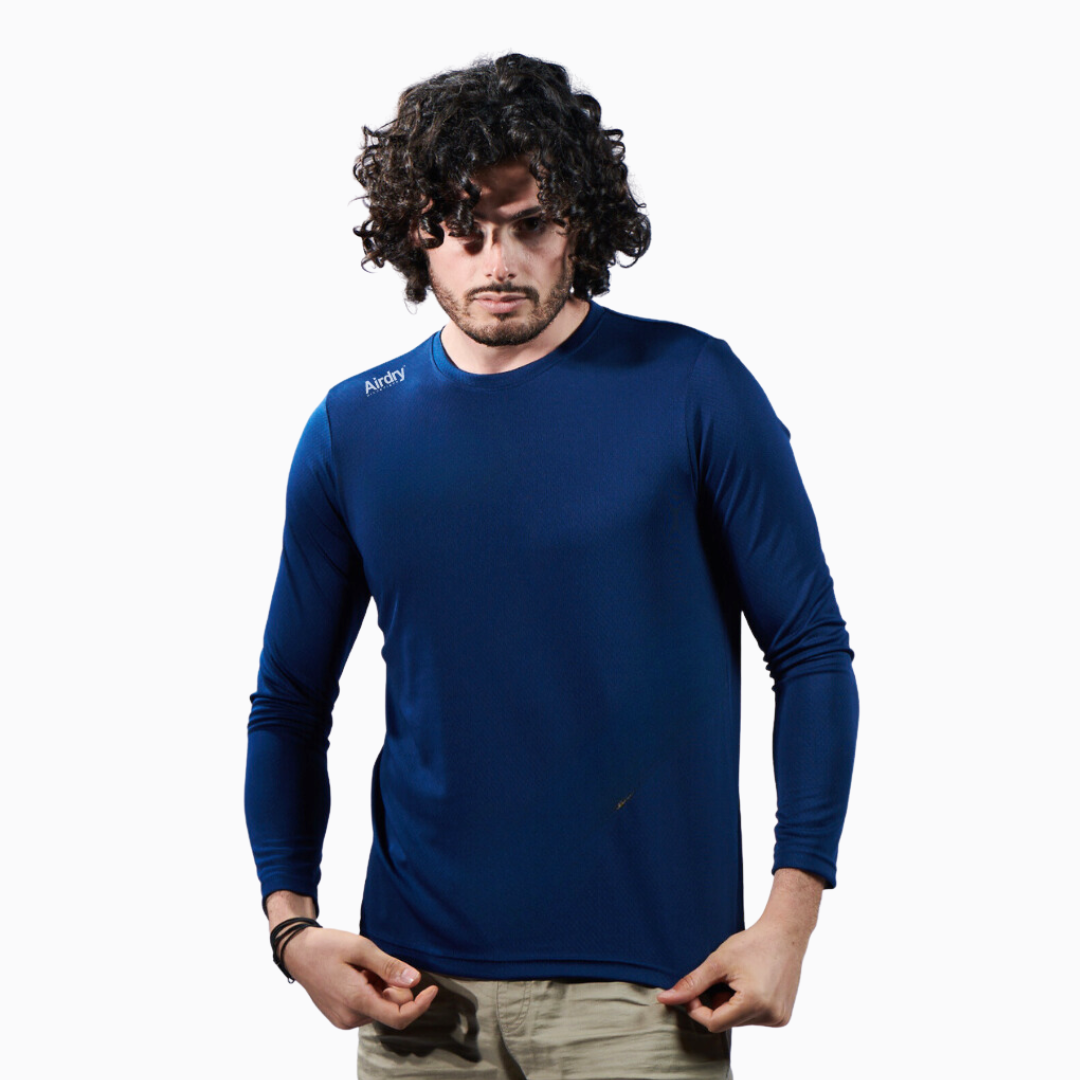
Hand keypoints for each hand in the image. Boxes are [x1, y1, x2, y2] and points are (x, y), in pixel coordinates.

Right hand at [280, 925, 438, 1029]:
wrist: (298, 952)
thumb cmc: (327, 946)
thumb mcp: (361, 948)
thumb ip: (389, 966)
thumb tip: (415, 980)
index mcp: (356, 1001)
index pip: (398, 1017)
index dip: (420, 1005)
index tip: (433, 987)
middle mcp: (351, 1017)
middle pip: (391, 1009)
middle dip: (393, 987)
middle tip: (374, 964)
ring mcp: (345, 1019)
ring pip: (380, 1007)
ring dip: (380, 988)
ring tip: (360, 969)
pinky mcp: (341, 1017)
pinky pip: (368, 1007)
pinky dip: (370, 991)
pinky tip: (356, 976)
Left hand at [655, 918, 808, 1032]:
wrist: (785, 934)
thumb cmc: (752, 943)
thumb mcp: (717, 962)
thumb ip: (691, 984)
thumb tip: (664, 1000)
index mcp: (754, 1004)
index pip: (713, 1023)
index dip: (697, 1008)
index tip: (693, 990)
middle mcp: (770, 1017)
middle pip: (726, 1022)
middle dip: (716, 1002)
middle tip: (720, 977)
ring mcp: (778, 1018)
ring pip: (738, 1021)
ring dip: (730, 1004)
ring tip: (738, 978)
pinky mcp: (782, 1016)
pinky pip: (753, 1018)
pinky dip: (745, 1004)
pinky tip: (750, 983)